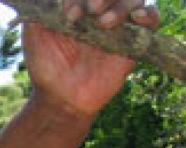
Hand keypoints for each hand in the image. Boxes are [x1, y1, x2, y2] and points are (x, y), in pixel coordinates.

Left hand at [23, 0, 160, 117]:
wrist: (61, 99)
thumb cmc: (46, 69)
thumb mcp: (34, 37)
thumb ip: (38, 12)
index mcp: (79, 7)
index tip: (70, 14)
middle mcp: (99, 14)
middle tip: (92, 10)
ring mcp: (118, 27)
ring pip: (133, 1)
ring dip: (121, 6)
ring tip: (104, 22)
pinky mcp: (133, 44)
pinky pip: (151, 21)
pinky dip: (149, 15)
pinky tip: (137, 18)